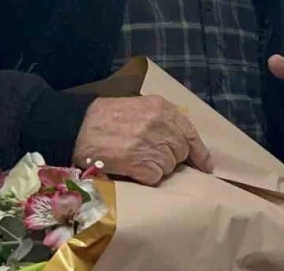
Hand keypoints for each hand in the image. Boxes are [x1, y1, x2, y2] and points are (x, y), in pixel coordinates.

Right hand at [72, 96, 212, 185]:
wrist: (77, 127)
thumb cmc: (105, 116)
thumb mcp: (138, 106)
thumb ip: (161, 119)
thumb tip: (179, 139)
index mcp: (162, 108)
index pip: (191, 133)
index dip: (200, 152)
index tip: (206, 166)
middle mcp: (162, 125)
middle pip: (181, 152)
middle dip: (170, 158)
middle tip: (150, 156)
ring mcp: (153, 145)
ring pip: (169, 167)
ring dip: (156, 168)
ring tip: (136, 159)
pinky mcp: (142, 164)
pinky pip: (155, 178)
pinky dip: (145, 177)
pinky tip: (131, 168)